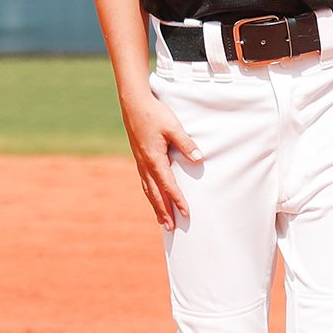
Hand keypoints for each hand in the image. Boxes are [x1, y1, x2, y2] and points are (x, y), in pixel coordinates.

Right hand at [121, 92, 202, 230]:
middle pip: (156, 194)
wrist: (133, 103)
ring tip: (162, 220)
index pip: (169, 186)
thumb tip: (199, 159)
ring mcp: (140, 162)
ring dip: (156, 206)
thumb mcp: (173, 127)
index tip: (186, 214)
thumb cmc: (155, 113)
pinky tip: (153, 197)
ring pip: (148, 190)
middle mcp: (146, 164)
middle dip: (164, 211)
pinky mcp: (139, 157)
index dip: (178, 201)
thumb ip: (186, 143)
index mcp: (155, 159)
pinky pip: (144, 181)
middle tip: (171, 228)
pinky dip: (150, 194)